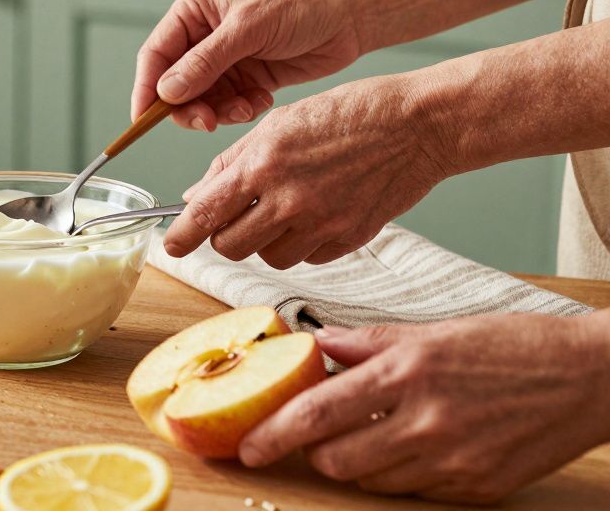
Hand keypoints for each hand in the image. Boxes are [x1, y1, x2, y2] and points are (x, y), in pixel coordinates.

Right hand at [131, 0, 364, 130]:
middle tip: (208, 121)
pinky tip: (261, 100)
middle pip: (174, 85)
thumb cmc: (303, 1)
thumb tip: (166, 92)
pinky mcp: (248, 78)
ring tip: (246, 107)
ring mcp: (226, 59)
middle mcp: (204, 36)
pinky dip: (240, 110)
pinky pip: (228, 106)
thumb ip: (205, 62)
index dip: (146, 89)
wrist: (353, 12)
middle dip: (189, 107)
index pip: (156, 55)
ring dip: (219, 111)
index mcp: (194, 10)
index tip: (143, 120)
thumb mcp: (249, 28)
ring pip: (201, 101)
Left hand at [164, 74, 449, 266]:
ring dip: (265, 241)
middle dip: (225, 235)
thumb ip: (232, 163)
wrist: (416, 125)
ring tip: (282, 209)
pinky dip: (302, 243)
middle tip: (235, 217)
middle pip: (230, 246)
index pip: (205, 214)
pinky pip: (307, 258)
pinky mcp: (349, 239)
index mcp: (263, 164)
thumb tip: (195, 198)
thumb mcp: (278, 123)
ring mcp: (321, 224)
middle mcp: (288, 199)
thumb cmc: (347, 114)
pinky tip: (316, 212)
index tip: (170, 245)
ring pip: (268, 257)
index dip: (180, 236)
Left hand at [238, 314, 609, 503]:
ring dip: (359, 463)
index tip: (248, 446)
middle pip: (335, 461)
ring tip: (379, 432)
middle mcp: (425, 421)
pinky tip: (418, 445)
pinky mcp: (476, 489)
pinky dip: (401, 473)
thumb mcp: (434, 332)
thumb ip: (368, 344)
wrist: (591, 378)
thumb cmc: (513, 346)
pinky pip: (413, 492)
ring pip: (371, 481)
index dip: (273, 434)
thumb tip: (317, 344)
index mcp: (406, 372)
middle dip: (315, 451)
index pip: (316, 413)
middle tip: (318, 434)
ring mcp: (452, 461)